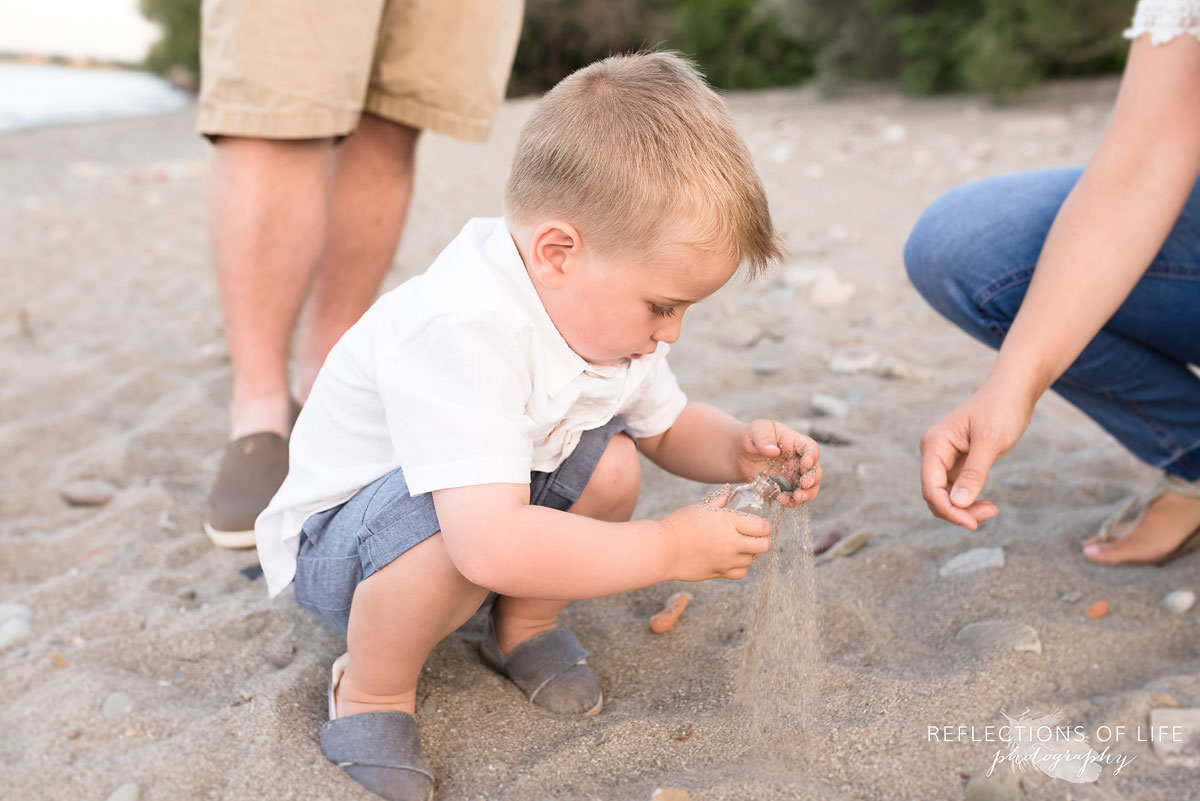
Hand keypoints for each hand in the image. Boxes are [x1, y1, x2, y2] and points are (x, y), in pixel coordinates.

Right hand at [660, 495, 770, 580]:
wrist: (663, 549)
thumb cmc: (679, 524)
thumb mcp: (701, 507)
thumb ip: (720, 500)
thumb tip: (729, 492)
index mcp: (729, 522)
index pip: (762, 527)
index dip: (764, 525)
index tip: (760, 524)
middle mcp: (732, 543)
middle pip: (764, 545)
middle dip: (763, 539)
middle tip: (755, 535)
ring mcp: (726, 560)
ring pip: (753, 560)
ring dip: (750, 552)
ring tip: (740, 545)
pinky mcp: (719, 573)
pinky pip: (740, 572)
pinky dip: (740, 566)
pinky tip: (732, 558)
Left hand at [734, 419, 821, 505]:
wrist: (739, 454)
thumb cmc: (751, 437)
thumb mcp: (756, 431)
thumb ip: (763, 439)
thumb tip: (773, 451)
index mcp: (795, 443)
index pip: (811, 448)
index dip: (812, 456)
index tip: (806, 463)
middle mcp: (798, 461)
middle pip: (815, 470)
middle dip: (813, 478)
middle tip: (804, 483)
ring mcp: (792, 477)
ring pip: (809, 488)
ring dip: (807, 494)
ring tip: (796, 497)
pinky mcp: (783, 489)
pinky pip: (792, 498)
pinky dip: (790, 501)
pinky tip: (782, 500)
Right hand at [919, 379, 1035, 529]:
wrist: (1013, 391)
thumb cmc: (1001, 409)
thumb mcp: (990, 441)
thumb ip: (974, 472)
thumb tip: (958, 503)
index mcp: (935, 444)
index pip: (931, 486)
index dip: (948, 509)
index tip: (973, 524)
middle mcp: (935, 452)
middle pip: (935, 495)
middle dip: (957, 511)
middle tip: (990, 513)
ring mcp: (945, 459)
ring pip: (945, 496)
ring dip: (964, 509)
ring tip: (992, 510)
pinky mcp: (958, 463)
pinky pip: (957, 490)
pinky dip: (969, 501)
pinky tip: (988, 504)